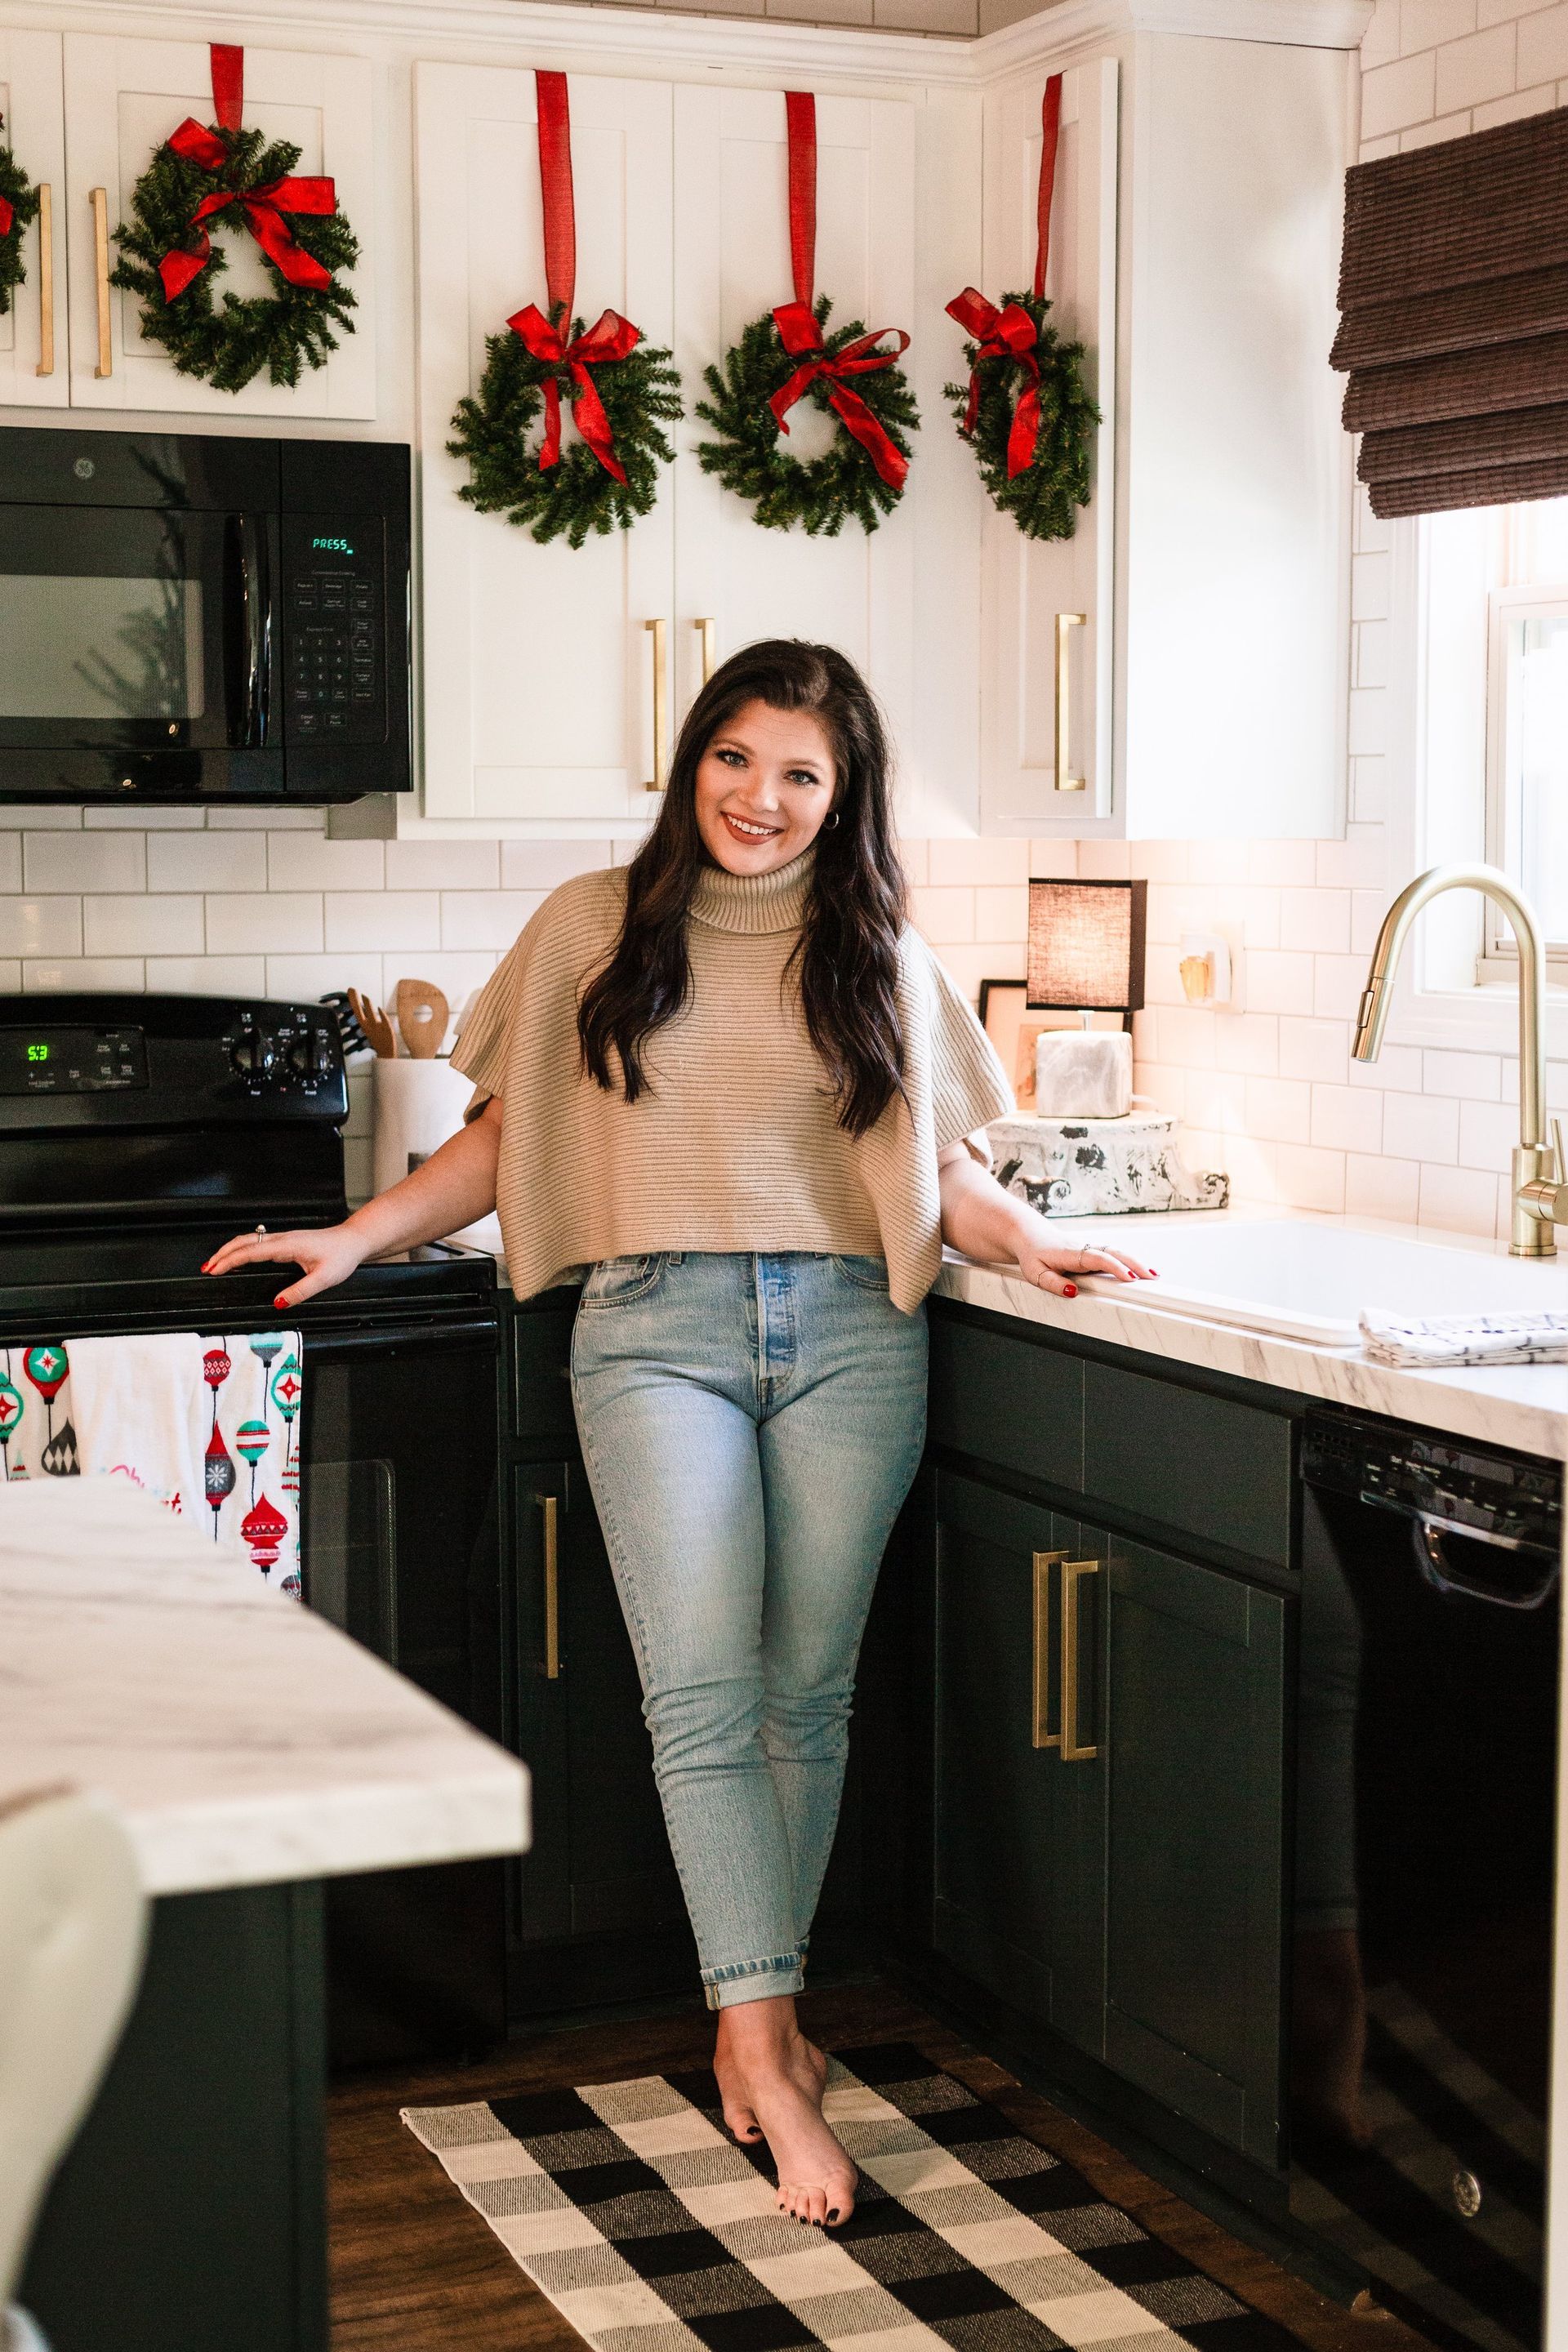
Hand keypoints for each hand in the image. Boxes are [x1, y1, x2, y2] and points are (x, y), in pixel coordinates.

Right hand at [200, 1221, 369, 1308]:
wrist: (353, 1240)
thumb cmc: (342, 1256)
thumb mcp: (324, 1279)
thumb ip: (300, 1292)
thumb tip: (278, 1302)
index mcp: (288, 1245)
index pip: (252, 1251)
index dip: (231, 1260)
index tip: (215, 1269)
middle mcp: (283, 1238)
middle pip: (244, 1241)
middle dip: (223, 1253)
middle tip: (207, 1268)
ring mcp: (284, 1238)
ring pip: (249, 1239)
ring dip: (230, 1249)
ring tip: (215, 1263)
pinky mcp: (287, 1241)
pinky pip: (258, 1242)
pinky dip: (242, 1248)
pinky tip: (239, 1256)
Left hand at [1014, 1234, 1155, 1297]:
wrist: (1029, 1234)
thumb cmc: (1033, 1254)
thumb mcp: (1035, 1273)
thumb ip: (1053, 1283)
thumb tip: (1073, 1292)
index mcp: (1070, 1254)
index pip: (1097, 1259)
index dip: (1115, 1267)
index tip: (1130, 1277)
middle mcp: (1084, 1248)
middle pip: (1114, 1253)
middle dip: (1134, 1264)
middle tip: (1152, 1277)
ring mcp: (1089, 1248)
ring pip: (1116, 1252)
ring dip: (1136, 1262)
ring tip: (1154, 1275)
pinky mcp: (1092, 1250)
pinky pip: (1113, 1255)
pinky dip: (1129, 1261)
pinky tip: (1141, 1270)